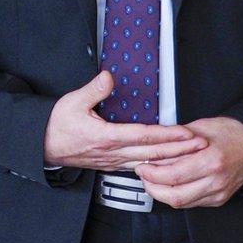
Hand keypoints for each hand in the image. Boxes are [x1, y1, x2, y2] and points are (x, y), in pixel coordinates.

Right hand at [43, 70, 206, 170]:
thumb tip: (108, 77)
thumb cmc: (56, 125)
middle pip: (153, 153)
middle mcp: (113, 152)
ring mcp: (113, 160)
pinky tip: (166, 163)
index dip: (168, 136)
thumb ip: (93, 89)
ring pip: (149, 162)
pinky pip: (139, 166)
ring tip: (190, 155)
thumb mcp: (72, 102)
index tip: (186, 133)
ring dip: (172, 159)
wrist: (43, 145)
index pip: (145, 137)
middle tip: (200, 146)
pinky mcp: (111, 163)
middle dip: (179, 149)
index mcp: (106, 137)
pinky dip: (156, 165)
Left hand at [135, 115, 242, 207]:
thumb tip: (152, 148)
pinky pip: (192, 203)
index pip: (174, 176)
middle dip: (153, 188)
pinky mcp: (219, 199)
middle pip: (175, 197)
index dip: (152, 174)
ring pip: (182, 203)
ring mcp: (219, 193)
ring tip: (152, 179)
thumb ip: (176, 139)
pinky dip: (176, 195)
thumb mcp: (200, 127)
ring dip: (162, 193)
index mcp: (212, 161)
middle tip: (143, 175)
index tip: (142, 166)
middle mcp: (216, 181)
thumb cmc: (230, 133)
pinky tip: (169, 184)